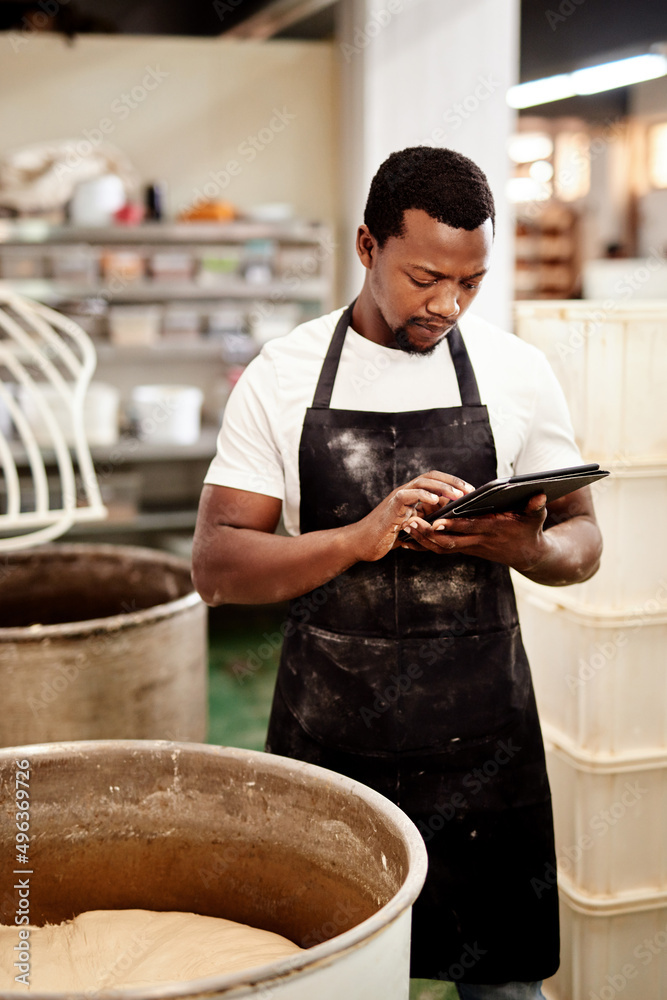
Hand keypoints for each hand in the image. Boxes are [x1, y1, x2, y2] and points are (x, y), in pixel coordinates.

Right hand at [349, 471, 474, 561]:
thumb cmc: (386, 536)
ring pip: (422, 482)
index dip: (452, 483)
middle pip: (431, 477)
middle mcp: (406, 492)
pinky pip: (408, 495)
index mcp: (412, 495)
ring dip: (442, 487)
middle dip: (452, 482)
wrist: (362, 543)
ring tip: (457, 495)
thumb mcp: (413, 527)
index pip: (434, 480)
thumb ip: (427, 520)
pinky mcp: (391, 506)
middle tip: (468, 490)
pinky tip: (435, 501)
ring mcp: (398, 497)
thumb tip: (448, 520)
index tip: (469, 491)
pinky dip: (423, 495)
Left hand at [399, 492, 548, 571]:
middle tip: (410, 523)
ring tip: (405, 528)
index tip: (436, 521)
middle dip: (429, 534)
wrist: (528, 555)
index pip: (470, 528)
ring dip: (423, 540)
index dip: (453, 526)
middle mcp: (478, 541)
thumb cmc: (530, 530)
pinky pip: (442, 549)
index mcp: (492, 530)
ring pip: (442, 548)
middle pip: (449, 541)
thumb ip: (535, 506)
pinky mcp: (465, 549)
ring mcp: (470, 547)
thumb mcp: (536, 517)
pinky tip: (409, 540)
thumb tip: (540, 493)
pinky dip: (426, 545)